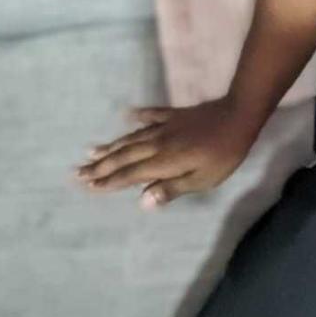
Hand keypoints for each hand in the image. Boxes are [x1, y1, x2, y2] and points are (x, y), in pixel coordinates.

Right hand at [72, 96, 260, 207]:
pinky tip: (127, 115)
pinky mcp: (175, 115)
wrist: (237, 115)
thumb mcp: (201, 180)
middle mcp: (157, 142)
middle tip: (78, 171)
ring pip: (131, 137)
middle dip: (100, 165)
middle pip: (124, 155)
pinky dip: (137, 116)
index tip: (88, 186)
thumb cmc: (223, 154)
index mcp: (163, 161)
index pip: (129, 174)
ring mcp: (165, 126)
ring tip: (91, 150)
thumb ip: (171, 189)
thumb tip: (141, 201)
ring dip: (111, 145)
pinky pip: (151, 116)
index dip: (109, 181)